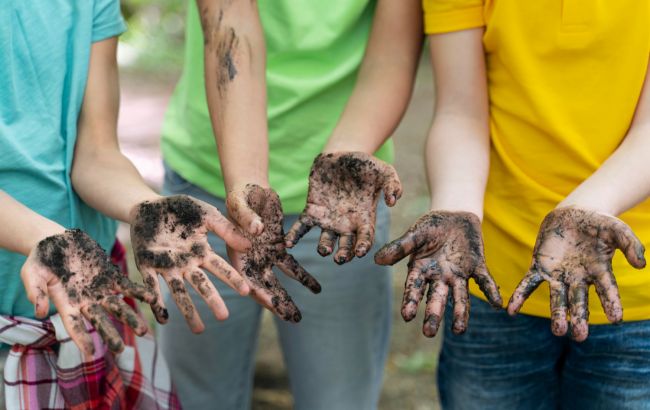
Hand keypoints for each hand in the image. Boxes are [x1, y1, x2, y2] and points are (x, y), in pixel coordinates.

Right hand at [21, 229, 153, 354]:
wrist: (55, 240)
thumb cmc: (40, 259)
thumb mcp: (31, 274)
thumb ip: (36, 292)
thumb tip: (40, 313)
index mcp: (66, 304)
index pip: (74, 325)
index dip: (81, 338)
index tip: (89, 353)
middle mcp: (86, 301)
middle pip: (99, 320)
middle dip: (110, 334)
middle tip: (120, 350)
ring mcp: (99, 289)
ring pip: (117, 306)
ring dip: (130, 318)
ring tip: (143, 331)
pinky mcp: (110, 275)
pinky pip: (126, 286)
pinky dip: (138, 292)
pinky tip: (151, 298)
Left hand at [130, 195, 250, 332]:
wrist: (148, 205)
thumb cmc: (180, 209)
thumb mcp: (205, 214)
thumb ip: (225, 228)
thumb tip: (248, 245)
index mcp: (201, 252)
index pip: (220, 268)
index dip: (233, 279)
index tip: (247, 291)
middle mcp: (186, 264)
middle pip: (202, 285)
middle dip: (212, 300)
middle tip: (224, 317)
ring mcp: (166, 267)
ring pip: (179, 292)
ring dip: (189, 311)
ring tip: (199, 330)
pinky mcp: (146, 267)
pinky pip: (151, 287)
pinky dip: (157, 302)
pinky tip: (163, 318)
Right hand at [227, 184, 320, 321]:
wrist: (252, 187)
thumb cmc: (241, 194)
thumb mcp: (240, 203)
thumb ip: (247, 217)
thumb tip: (257, 230)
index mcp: (236, 252)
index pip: (246, 277)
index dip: (258, 291)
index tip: (272, 303)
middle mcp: (250, 259)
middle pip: (264, 286)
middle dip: (277, 303)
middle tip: (292, 318)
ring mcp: (265, 256)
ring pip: (278, 281)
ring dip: (288, 298)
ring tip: (299, 317)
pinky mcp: (278, 248)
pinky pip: (291, 266)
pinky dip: (303, 277)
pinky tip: (316, 288)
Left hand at [285, 152, 402, 263]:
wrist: (342, 154)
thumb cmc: (366, 165)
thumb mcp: (384, 171)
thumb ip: (393, 185)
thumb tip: (393, 201)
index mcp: (365, 217)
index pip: (365, 237)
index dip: (363, 245)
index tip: (360, 252)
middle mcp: (346, 223)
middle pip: (345, 245)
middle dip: (343, 254)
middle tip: (340, 259)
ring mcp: (328, 219)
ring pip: (325, 240)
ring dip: (324, 248)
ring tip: (323, 250)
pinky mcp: (312, 210)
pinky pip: (302, 226)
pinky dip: (295, 236)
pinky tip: (288, 243)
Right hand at [375, 211, 501, 336]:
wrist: (454, 215)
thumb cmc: (430, 226)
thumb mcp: (414, 234)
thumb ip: (400, 247)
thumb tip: (377, 260)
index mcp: (421, 270)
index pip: (415, 288)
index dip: (410, 301)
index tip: (406, 316)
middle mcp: (439, 277)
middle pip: (436, 298)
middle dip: (433, 314)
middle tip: (428, 332)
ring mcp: (459, 274)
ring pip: (460, 297)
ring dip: (460, 313)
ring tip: (459, 331)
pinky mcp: (477, 267)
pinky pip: (485, 281)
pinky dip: (491, 291)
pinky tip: (498, 304)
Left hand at [507, 207, 645, 340]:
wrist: (572, 214)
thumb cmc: (598, 224)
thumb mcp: (617, 229)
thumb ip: (630, 245)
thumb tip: (641, 264)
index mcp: (599, 271)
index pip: (607, 290)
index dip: (611, 303)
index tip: (615, 318)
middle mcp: (579, 278)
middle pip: (579, 301)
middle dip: (579, 318)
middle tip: (579, 336)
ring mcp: (559, 275)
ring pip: (557, 298)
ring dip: (556, 315)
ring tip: (558, 332)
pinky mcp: (540, 267)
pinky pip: (529, 283)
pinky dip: (520, 296)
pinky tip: (511, 311)